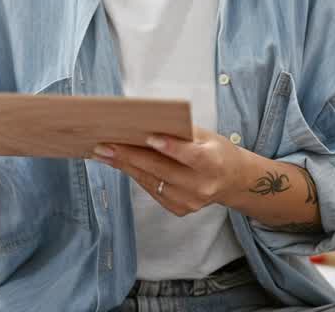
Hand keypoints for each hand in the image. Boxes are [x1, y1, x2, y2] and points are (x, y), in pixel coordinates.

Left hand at [92, 127, 246, 216]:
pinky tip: (119, 163)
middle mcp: (202, 186)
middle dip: (130, 156)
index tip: (149, 138)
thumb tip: (145, 124)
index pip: (191, 156)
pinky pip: (152, 189)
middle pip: (162, 170)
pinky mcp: (179, 209)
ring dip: (125, 166)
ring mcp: (190, 201)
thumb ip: (181, 132)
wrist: (231, 180)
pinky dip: (135, 175)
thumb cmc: (215, 151)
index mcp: (213, 163)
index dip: (171, 148)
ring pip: (151, 181)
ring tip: (103, 152)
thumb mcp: (206, 136)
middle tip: (105, 145)